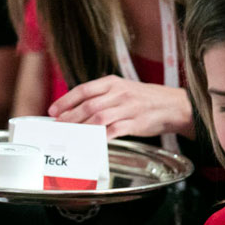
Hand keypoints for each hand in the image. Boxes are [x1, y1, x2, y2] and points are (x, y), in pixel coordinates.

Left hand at [48, 76, 192, 139]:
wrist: (171, 105)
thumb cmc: (143, 99)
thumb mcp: (122, 89)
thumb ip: (101, 96)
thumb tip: (76, 109)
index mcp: (112, 82)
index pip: (84, 90)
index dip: (66, 101)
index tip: (53, 111)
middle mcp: (119, 93)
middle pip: (88, 105)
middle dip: (70, 117)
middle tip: (58, 126)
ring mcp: (128, 108)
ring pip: (99, 118)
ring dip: (82, 127)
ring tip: (71, 134)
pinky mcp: (135, 123)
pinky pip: (114, 131)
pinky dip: (101, 137)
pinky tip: (91, 142)